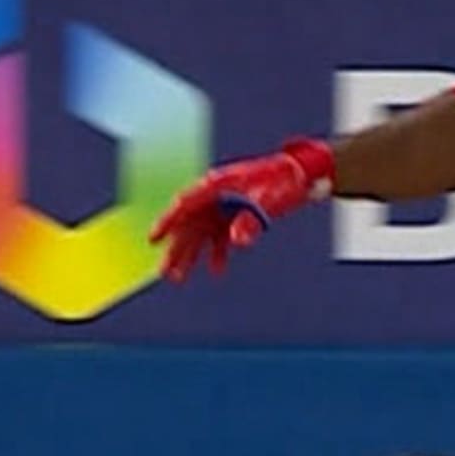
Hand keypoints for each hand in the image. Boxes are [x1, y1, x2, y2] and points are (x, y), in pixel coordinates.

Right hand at [148, 139, 335, 282]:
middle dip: (177, 250)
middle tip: (166, 273)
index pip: (185, 203)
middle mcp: (215, 196)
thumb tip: (237, 242)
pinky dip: (218, 254)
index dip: (168, 221)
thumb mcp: (267, 199)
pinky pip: (220, 238)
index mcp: (217, 184)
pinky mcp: (235, 217)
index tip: (154, 238)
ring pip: (201, 234)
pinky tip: (217, 271)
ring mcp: (224, 207)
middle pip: (189, 225)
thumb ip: (250, 221)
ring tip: (178, 279)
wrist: (300, 176)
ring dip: (191, 256)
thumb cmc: (282, 180)